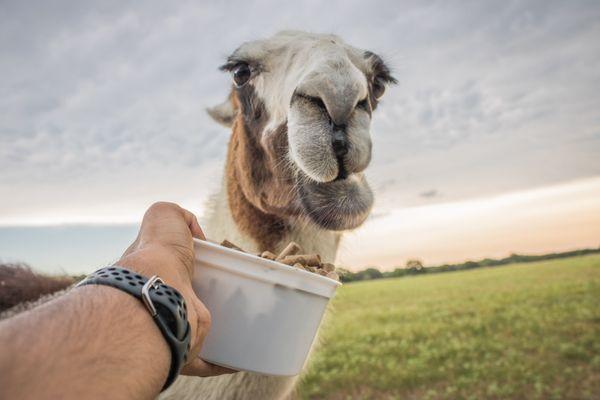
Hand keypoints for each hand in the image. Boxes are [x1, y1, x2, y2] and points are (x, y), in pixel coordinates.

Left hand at [118, 202, 233, 376]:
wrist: (157, 290)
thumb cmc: (157, 252)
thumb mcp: (163, 216)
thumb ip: (176, 215)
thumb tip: (193, 230)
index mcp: (152, 274)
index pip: (170, 271)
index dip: (190, 267)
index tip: (213, 267)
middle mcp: (159, 303)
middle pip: (186, 301)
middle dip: (207, 298)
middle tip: (235, 292)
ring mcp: (171, 328)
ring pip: (196, 330)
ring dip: (218, 328)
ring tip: (246, 318)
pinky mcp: (186, 351)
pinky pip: (207, 362)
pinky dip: (225, 361)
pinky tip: (244, 354)